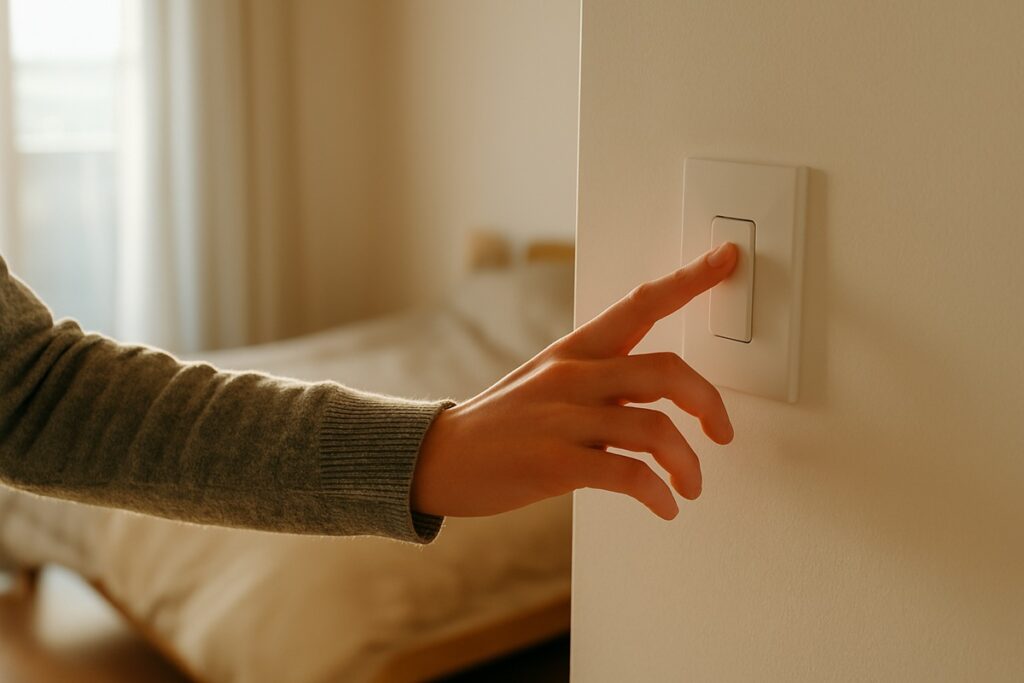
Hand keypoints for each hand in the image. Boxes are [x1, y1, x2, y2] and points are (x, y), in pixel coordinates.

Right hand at [412, 242, 737, 520]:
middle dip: (709, 402)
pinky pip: (628, 475)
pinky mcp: (553, 462)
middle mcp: (573, 375)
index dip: (689, 280)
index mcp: (574, 351)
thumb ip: (600, 382)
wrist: (437, 457)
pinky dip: (658, 493)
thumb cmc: (499, 424)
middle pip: (666, 371)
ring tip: (691, 485)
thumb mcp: (546, 383)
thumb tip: (656, 397)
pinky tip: (665, 506)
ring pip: (655, 429)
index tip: (726, 259)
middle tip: (723, 431)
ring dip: (688, 463)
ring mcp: (562, 418)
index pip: (640, 304)